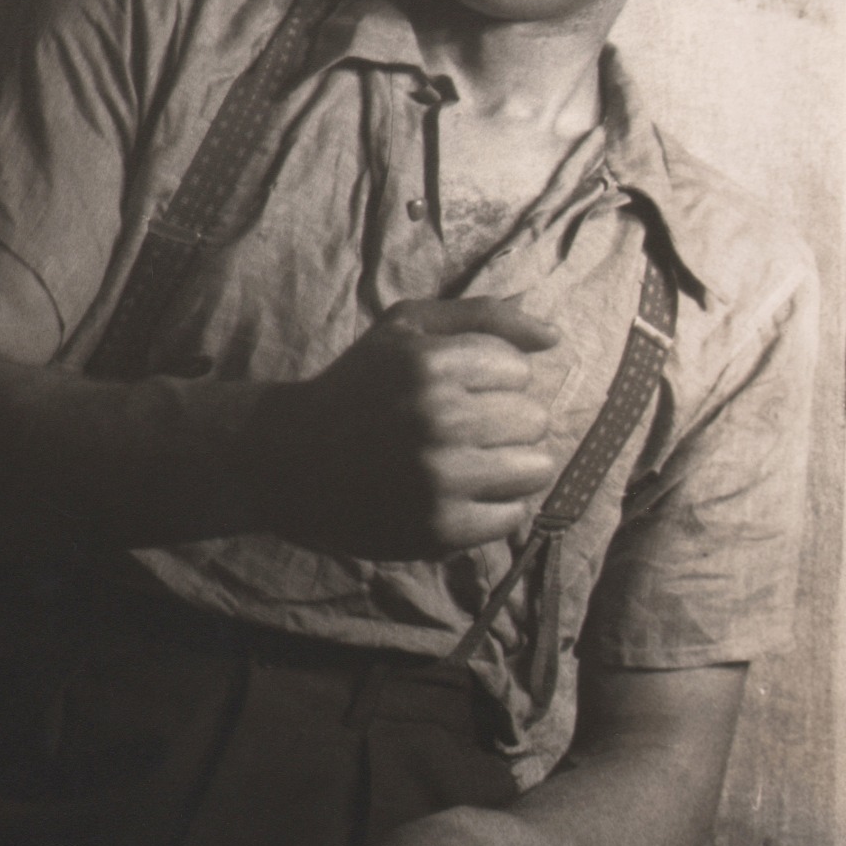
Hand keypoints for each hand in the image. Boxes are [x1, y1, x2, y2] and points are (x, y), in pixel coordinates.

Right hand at [253, 296, 559, 559]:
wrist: (291, 459)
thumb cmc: (358, 386)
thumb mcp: (405, 330)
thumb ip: (481, 317)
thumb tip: (554, 337)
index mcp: (430, 363)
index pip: (520, 370)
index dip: (491, 380)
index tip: (453, 391)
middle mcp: (438, 418)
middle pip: (534, 419)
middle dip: (504, 422)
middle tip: (461, 431)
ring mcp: (440, 477)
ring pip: (536, 468)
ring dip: (510, 465)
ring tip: (469, 462)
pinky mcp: (440, 528)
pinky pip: (513, 516)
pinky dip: (495, 506)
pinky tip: (459, 494)